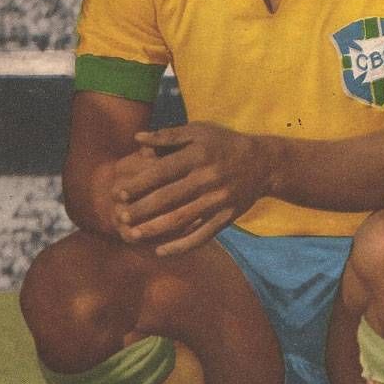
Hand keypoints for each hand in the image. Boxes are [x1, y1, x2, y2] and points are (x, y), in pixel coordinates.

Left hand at [111, 121, 273, 255]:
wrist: (263, 163)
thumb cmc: (224, 144)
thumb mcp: (200, 131)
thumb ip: (168, 135)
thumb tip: (137, 139)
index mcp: (198, 155)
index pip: (162, 171)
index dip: (139, 184)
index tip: (119, 194)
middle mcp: (208, 178)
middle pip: (168, 198)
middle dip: (141, 209)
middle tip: (120, 217)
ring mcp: (218, 200)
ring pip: (181, 219)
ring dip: (155, 229)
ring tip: (133, 235)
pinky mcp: (227, 217)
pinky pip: (202, 235)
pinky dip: (181, 246)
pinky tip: (161, 252)